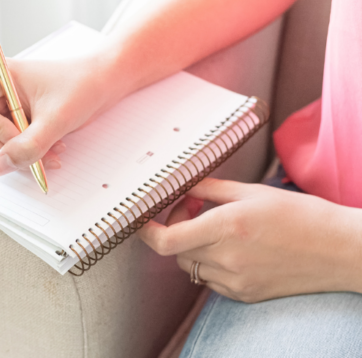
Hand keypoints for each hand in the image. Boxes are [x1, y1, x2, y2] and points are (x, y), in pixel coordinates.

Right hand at [0, 54, 124, 174]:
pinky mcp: (8, 125)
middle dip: (13, 150)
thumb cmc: (80, 85)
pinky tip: (50, 149)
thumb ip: (27, 146)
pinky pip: (7, 152)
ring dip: (23, 157)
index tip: (23, 134)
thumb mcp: (55, 118)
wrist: (100, 84)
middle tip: (44, 152)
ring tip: (52, 150)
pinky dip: (27, 156)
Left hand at [138, 178, 361, 302]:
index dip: (147, 232)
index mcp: (228, 226)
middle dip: (175, 229)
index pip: (166, 240)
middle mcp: (227, 257)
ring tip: (219, 229)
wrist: (339, 250)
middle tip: (194, 210)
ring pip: (191, 265)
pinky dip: (211, 263)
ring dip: (193, 247)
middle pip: (175, 251)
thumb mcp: (253, 192)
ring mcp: (235, 281)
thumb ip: (210, 190)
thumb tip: (183, 187)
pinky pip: (211, 280)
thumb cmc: (301, 215)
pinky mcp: (244, 295)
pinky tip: (234, 249)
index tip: (143, 220)